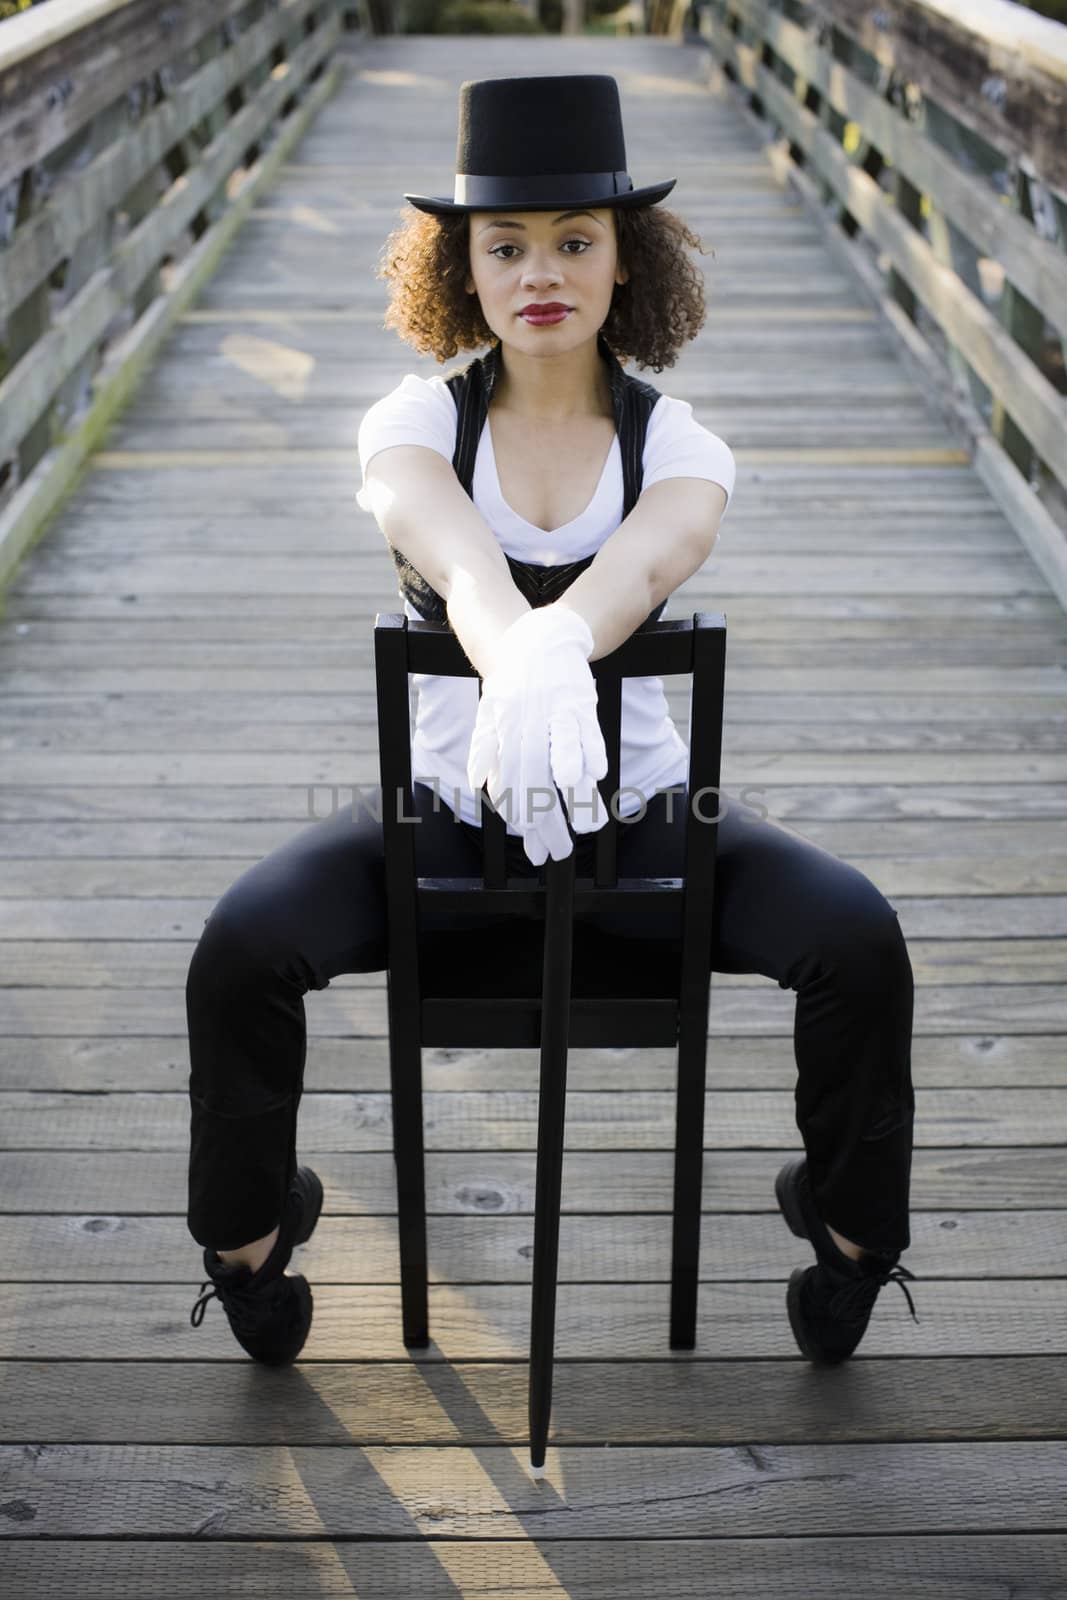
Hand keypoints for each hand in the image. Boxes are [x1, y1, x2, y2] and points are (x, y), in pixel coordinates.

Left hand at [467, 604, 608, 858]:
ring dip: (574, 790)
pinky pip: (587, 731)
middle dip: (546, 816)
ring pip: (563, 754)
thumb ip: (483, 748)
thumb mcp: (489, 712)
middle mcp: (527, 721)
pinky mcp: (581, 702)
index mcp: (503, 727)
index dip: (516, 808)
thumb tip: (477, 784)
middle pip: (534, 776)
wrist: (539, 637)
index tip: (528, 836)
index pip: (507, 777)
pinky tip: (596, 777)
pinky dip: (592, 753)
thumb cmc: (513, 683)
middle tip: (559, 850)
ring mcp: (556, 711)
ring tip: (586, 826)